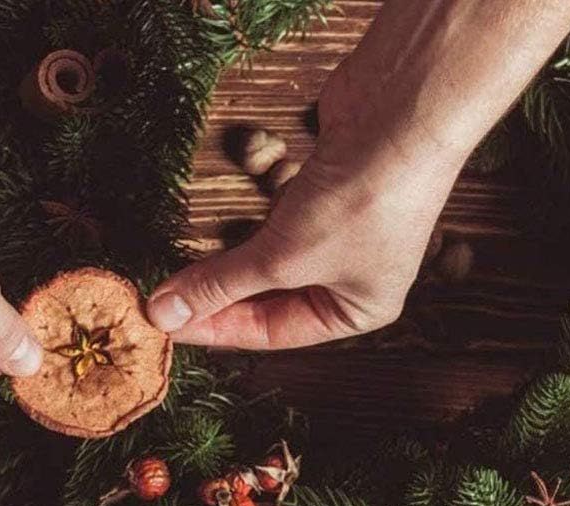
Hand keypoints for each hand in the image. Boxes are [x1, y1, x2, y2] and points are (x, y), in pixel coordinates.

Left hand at [146, 67, 460, 349]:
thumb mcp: (282, 256)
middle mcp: (352, 276)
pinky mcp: (325, 186)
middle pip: (270, 297)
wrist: (405, 110)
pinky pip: (275, 216)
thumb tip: (165, 314)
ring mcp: (341, 228)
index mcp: (356, 310)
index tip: (166, 323)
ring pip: (270, 256)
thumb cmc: (362, 201)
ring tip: (178, 266)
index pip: (272, 332)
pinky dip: (245, 220)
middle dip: (219, 296)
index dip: (216, 328)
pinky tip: (213, 223)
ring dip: (226, 259)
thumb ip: (221, 284)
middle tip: (164, 298)